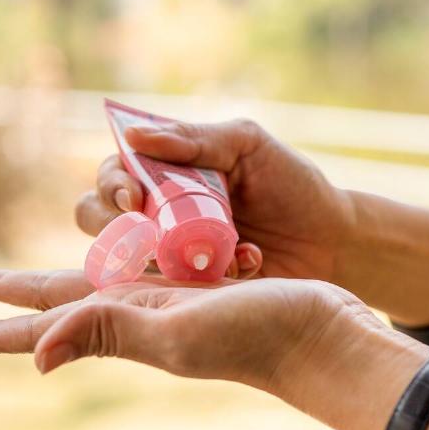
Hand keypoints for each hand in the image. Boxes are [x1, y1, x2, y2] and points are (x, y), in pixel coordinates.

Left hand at [0, 269, 363, 389]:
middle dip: (18, 295)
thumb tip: (39, 355)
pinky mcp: (197, 284)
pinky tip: (112, 258)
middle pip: (61, 300)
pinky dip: (117, 257)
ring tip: (31, 277)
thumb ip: (109, 333)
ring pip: (97, 281)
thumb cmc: (254, 337)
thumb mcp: (175, 334)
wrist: (320, 336)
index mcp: (126, 325)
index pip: (49, 326)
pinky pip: (142, 266)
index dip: (4, 330)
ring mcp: (168, 300)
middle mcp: (139, 314)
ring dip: (60, 278)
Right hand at [75, 119, 355, 281]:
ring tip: (220, 247)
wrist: (332, 241)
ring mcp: (166, 258)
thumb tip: (131, 134)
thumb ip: (193, 138)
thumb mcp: (245, 145)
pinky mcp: (186, 294)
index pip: (110, 177)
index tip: (132, 198)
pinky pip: (166, 294)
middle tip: (151, 235)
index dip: (111, 186)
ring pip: (122, 263)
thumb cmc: (289, 184)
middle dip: (116, 228)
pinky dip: (206, 278)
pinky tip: (248, 262)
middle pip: (96, 220)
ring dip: (165, 256)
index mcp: (161, 174)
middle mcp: (154, 217)